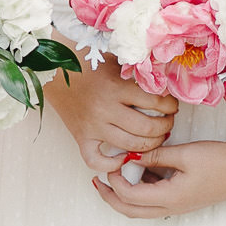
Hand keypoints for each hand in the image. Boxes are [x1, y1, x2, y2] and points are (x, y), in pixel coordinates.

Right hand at [43, 60, 177, 174]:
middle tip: (168, 122)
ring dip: (150, 144)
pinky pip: (96, 161)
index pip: (155, 102)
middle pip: (147, 128)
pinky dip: (112, 165)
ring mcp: (93, 127)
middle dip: (165, 126)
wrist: (53, 71)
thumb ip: (137, 71)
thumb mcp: (116, 60)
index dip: (170, 105)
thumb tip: (164, 80)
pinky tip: (124, 157)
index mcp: (116, 88)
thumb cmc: (87, 63)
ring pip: (131, 146)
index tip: (172, 105)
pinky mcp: (81, 138)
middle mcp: (105, 110)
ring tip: (156, 137)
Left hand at [90, 138, 225, 218]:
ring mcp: (178, 206)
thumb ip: (156, 156)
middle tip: (98, 181)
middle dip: (111, 197)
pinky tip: (140, 172)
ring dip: (125, 196)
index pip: (129, 195)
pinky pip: (154, 202)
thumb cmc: (219, 160)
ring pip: (142, 209)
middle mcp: (171, 206)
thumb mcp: (184, 153)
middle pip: (130, 211)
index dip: (115, 179)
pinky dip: (141, 191)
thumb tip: (132, 157)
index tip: (110, 161)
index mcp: (169, 197)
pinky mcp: (183, 200)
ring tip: (115, 176)